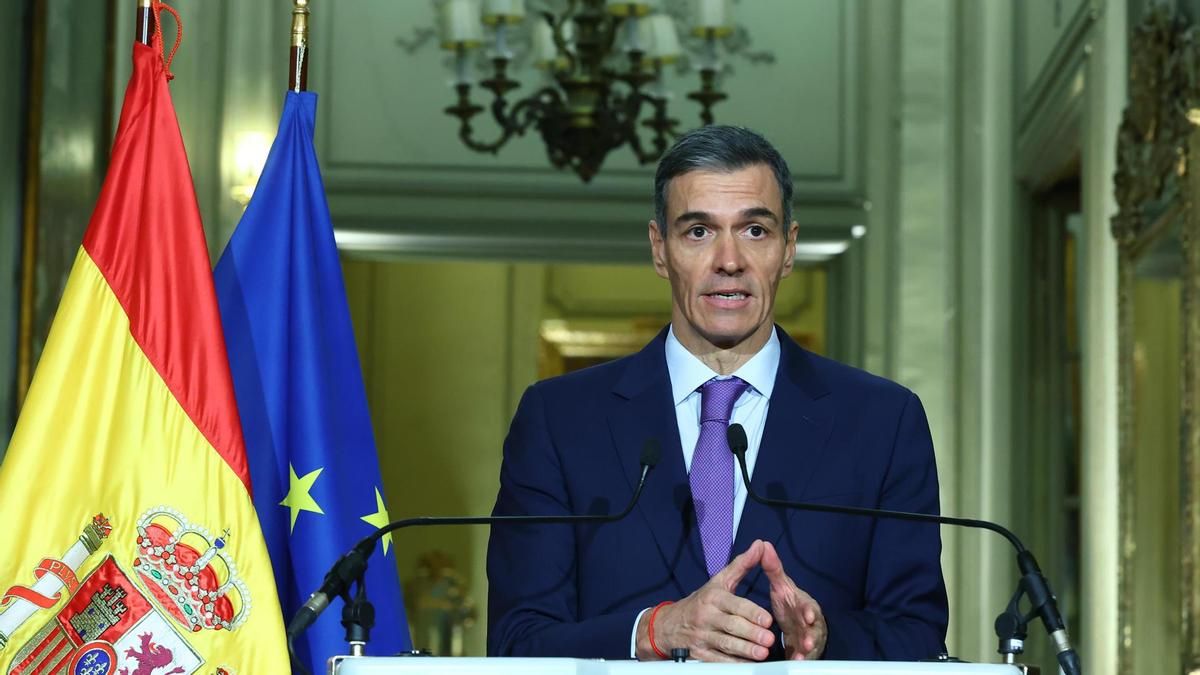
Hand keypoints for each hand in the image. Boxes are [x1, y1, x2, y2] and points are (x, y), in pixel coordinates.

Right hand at [637, 539, 775, 661]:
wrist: (668, 624)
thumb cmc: (701, 600)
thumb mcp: (719, 580)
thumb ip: (742, 565)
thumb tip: (761, 545)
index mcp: (713, 597)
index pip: (734, 605)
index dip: (751, 612)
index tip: (767, 619)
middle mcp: (707, 616)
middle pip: (731, 626)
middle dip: (751, 633)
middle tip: (769, 639)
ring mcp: (702, 636)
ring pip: (725, 644)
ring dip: (744, 650)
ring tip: (762, 654)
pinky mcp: (700, 653)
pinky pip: (718, 660)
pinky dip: (733, 663)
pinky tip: (748, 665)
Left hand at [761, 541, 825, 659]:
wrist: (800, 625)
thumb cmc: (790, 605)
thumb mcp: (782, 587)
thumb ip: (773, 569)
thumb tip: (763, 544)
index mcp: (804, 605)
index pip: (809, 607)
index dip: (809, 611)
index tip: (808, 616)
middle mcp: (809, 622)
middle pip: (813, 628)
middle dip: (810, 634)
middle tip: (806, 641)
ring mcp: (808, 637)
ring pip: (810, 644)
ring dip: (807, 649)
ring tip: (802, 653)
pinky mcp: (803, 652)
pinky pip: (803, 656)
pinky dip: (801, 659)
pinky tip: (797, 661)